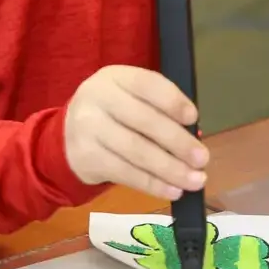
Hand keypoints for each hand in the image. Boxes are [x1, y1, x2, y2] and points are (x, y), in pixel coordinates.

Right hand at [63, 65, 207, 199]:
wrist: (65, 136)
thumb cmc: (111, 114)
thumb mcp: (127, 97)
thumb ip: (157, 110)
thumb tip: (193, 138)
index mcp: (115, 77)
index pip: (147, 84)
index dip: (172, 101)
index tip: (194, 118)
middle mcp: (98, 98)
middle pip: (145, 120)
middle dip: (178, 142)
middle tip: (202, 159)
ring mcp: (89, 128)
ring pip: (137, 151)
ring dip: (171, 169)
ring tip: (195, 180)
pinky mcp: (86, 157)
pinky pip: (126, 173)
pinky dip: (153, 184)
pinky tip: (173, 190)